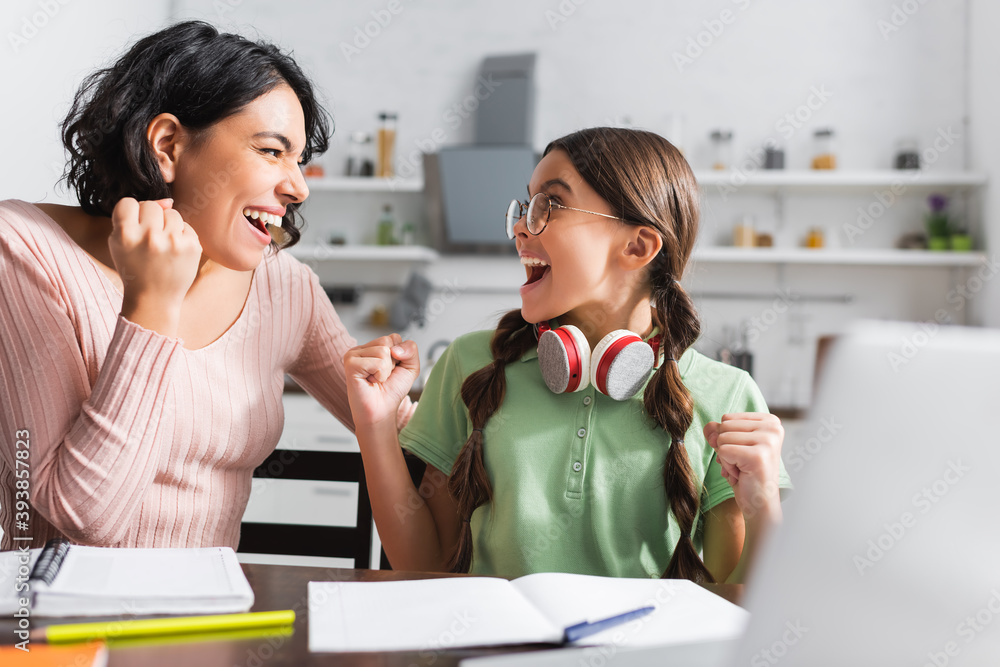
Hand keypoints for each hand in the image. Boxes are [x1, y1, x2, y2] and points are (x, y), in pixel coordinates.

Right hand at [109, 197, 201, 314]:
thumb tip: (166, 201)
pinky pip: (187, 226)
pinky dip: (181, 235)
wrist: (154, 298)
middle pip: (152, 206)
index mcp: (126, 235)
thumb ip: (133, 218)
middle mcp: (150, 236)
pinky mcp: (192, 247)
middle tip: (150, 238)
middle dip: (151, 218)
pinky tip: (175, 251)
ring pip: (172, 213)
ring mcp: (173, 241)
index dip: (131, 213)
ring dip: (168, 225)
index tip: (134, 227)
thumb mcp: (120, 244)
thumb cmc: (135, 269)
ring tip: (163, 244)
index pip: (128, 202)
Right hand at [344, 334, 419, 428]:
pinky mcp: (350, 363)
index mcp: (374, 346)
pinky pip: (377, 362)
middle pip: (388, 342)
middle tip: (382, 376)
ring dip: (386, 370)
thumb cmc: (392, 390)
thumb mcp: (410, 367)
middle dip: (392, 362)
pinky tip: (370, 381)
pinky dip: (379, 375)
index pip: (394, 337)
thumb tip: (395, 348)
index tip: (391, 370)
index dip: (400, 356)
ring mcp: (354, 355)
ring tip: (376, 379)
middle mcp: (362, 348)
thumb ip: (410, 349)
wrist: (381, 411)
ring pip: (383, 351)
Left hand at [704, 412, 783, 524]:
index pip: (727, 418)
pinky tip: (742, 475)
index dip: (728, 439)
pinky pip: (723, 451)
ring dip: (726, 458)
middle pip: (724, 426)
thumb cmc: (746, 474)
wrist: (759, 504)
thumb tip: (708, 427)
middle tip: (742, 464)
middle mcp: (773, 427)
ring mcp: (768, 440)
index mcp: (770, 421)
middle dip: (726, 448)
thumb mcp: (731, 446)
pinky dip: (727, 466)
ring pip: (722, 439)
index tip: (744, 454)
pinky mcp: (758, 455)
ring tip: (743, 469)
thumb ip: (717, 431)